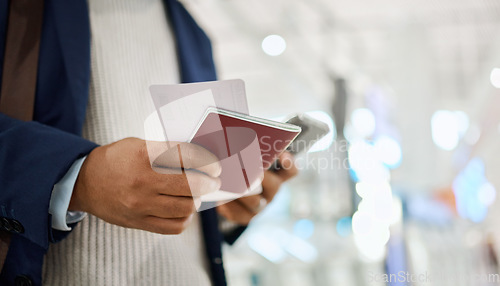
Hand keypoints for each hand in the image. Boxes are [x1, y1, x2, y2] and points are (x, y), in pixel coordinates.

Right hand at [69, 138, 220, 233]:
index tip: (215, 165)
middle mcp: (143, 180)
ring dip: (198, 199)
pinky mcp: (139, 222)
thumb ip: (167, 150)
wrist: (85, 182)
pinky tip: (184, 209)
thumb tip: (202, 158)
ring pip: (186, 206)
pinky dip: (185, 218)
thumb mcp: (139, 144)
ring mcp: (141, 204)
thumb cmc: (117, 159)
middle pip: (191, 184)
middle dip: (210, 182)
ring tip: (198, 194)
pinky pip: (174, 226)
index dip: (208, 161)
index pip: (187, 156)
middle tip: (213, 180)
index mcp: (144, 155)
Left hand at [216, 152, 297, 224]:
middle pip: (273, 186)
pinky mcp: (245, 217)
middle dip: (261, 176)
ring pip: (255, 202)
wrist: (227, 189)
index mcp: (277, 175)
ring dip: (242, 193)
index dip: (289, 163)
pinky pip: (238, 215)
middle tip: (249, 169)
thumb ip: (247, 146)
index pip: (291, 170)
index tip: (281, 154)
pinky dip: (229, 208)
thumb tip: (233, 128)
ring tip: (229, 185)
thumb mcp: (245, 156)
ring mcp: (260, 206)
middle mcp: (271, 191)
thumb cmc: (238, 166)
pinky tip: (220, 201)